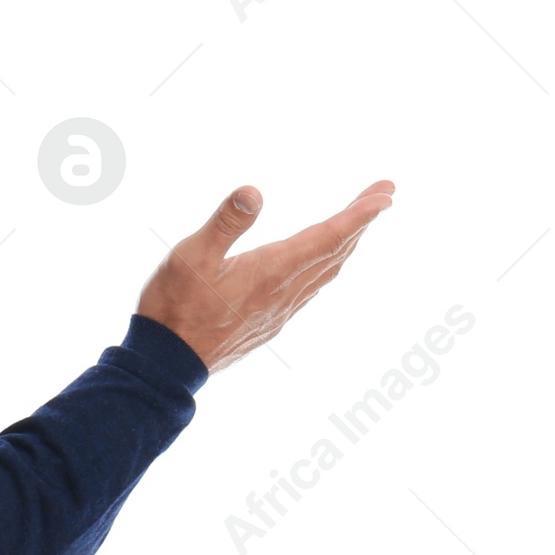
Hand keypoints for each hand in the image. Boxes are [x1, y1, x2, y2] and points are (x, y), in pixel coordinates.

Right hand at [136, 181, 394, 373]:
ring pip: (325, 274)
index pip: (327, 237)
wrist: (167, 362)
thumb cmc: (174, 307)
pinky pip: (309, 291)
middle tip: (382, 196)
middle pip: (335, 253)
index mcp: (271, 271)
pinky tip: (318, 268)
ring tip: (355, 226)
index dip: (359, 215)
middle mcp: (283, 292)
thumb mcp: (192, 256)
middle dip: (361, 223)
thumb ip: (226, 223)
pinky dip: (325, 268)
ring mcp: (278, 312)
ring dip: (344, 247)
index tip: (386, 195)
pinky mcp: (267, 324)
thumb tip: (255, 191)